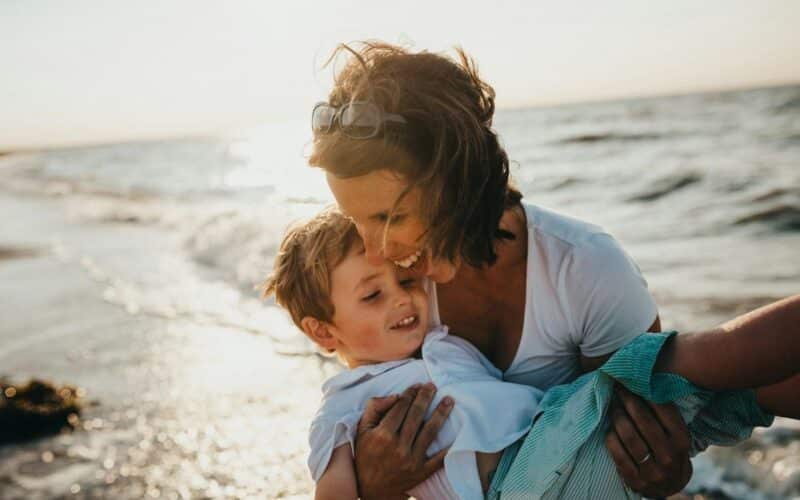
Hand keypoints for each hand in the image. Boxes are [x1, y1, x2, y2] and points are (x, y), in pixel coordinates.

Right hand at [354, 383, 453, 499]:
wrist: (370, 490)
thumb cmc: (365, 456)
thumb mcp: (361, 431)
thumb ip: (374, 409)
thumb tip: (395, 396)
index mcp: (382, 435)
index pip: (400, 408)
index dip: (410, 394)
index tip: (416, 386)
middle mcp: (398, 446)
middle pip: (416, 416)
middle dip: (425, 397)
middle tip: (433, 386)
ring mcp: (411, 460)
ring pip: (430, 432)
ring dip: (441, 413)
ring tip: (449, 400)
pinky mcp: (421, 472)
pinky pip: (438, 458)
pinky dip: (449, 447)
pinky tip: (457, 433)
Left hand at [605, 386, 691, 497]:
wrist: (669, 485)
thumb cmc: (670, 450)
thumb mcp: (676, 435)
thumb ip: (664, 414)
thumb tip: (643, 381)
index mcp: (682, 440)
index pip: (664, 410)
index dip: (646, 392)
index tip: (632, 380)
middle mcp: (670, 456)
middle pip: (644, 420)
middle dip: (628, 400)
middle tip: (618, 388)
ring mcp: (653, 471)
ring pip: (629, 436)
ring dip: (618, 417)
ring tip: (613, 406)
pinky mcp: (636, 480)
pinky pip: (618, 454)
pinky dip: (612, 438)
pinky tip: (609, 429)